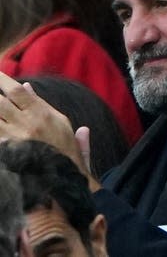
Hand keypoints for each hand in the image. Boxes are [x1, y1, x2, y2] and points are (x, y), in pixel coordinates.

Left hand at [0, 73, 99, 189]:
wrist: (66, 181)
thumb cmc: (66, 151)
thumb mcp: (61, 123)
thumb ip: (42, 103)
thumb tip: (26, 86)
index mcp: (42, 114)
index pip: (17, 91)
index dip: (2, 80)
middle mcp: (27, 125)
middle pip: (0, 102)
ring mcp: (16, 140)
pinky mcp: (9, 153)